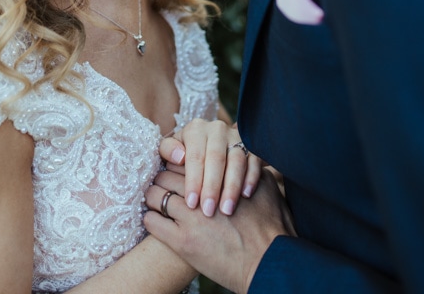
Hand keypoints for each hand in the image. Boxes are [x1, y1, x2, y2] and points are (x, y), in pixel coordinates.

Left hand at [144, 168, 295, 293]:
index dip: (178, 165)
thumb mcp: (268, 190)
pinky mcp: (182, 242)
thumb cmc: (273, 227)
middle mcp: (202, 193)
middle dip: (161, 178)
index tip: (175, 169)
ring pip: (156, 197)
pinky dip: (150, 219)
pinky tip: (152, 220)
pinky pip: (153, 223)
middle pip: (167, 176)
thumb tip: (246, 162)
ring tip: (151, 200)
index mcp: (218, 177)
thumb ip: (252, 171)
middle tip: (157, 183)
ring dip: (152, 197)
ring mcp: (190, 217)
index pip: (186, 162)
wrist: (270, 262)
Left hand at [160, 119, 261, 216]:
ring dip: (232, 186)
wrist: (209, 145)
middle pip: (216, 159)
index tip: (191, 203)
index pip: (195, 156)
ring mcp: (236, 136)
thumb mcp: (171, 148)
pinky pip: (254, 160)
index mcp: (195, 129)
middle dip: (212, 187)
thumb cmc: (185, 152)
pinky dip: (251, 177)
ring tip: (226, 209)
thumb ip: (168, 150)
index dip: (193, 180)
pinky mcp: (252, 145)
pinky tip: (246, 195)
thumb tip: (179, 157)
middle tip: (208, 211)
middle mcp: (217, 129)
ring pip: (237, 160)